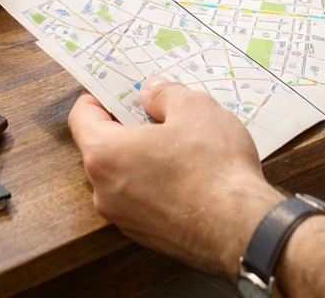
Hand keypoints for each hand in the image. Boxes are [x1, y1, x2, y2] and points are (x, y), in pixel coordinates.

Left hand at [67, 80, 284, 275]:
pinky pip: (141, 199)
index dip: (98, 97)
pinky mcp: (147, 235)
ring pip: (123, 176)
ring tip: (179, 143)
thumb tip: (152, 92)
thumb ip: (165, 94)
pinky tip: (187, 173)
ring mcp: (124, 218)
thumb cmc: (214, 169)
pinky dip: (155, 183)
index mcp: (105, 155)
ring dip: (142, 156)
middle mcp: (105, 191)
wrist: (242, 229)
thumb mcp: (194, 108)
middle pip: (102, 147)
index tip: (117, 89)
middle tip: (156, 111)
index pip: (82, 117)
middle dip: (126, 126)